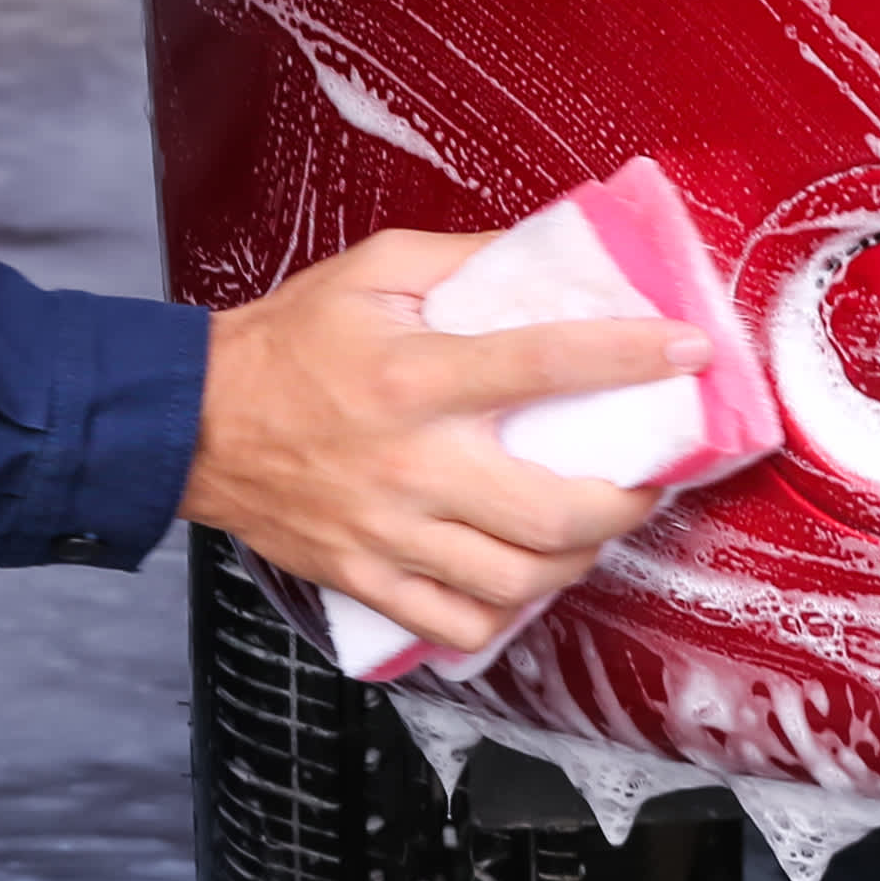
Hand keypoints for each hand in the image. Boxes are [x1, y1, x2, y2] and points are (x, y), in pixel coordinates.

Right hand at [183, 227, 685, 659]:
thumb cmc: (285, 343)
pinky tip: (522, 576)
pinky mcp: (367, 579)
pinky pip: (459, 623)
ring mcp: (390, 533)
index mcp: (415, 376)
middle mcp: (411, 463)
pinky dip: (507, 612)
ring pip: (519, 579)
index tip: (688, 350)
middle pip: (554, 511)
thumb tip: (549, 257)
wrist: (190, 421)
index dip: (631, 356)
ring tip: (593, 529)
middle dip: (626, 502)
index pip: (546, 363)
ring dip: (579, 559)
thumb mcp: (372, 272)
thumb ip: (463, 260)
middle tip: (646, 480)